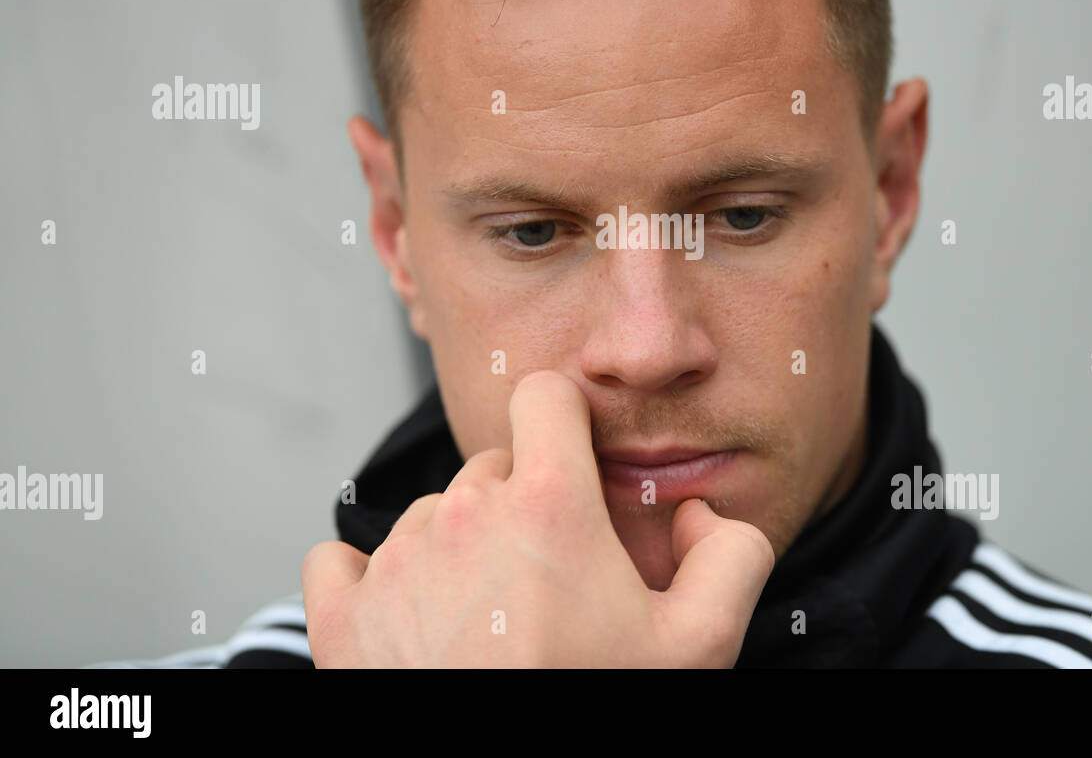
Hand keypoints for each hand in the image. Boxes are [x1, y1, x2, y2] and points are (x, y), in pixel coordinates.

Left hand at [301, 370, 774, 666]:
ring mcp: (396, 564)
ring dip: (461, 551)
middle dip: (526, 507)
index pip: (545, 396)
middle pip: (495, 466)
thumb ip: (729, 556)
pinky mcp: (342, 617)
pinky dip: (374, 582)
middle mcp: (463, 517)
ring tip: (495, 624)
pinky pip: (344, 561)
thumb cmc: (595, 713)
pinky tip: (413, 619)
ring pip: (432, 516)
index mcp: (549, 506)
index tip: (577, 464)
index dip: (567, 423)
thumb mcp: (701, 646)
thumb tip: (701, 516)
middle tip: (553, 583)